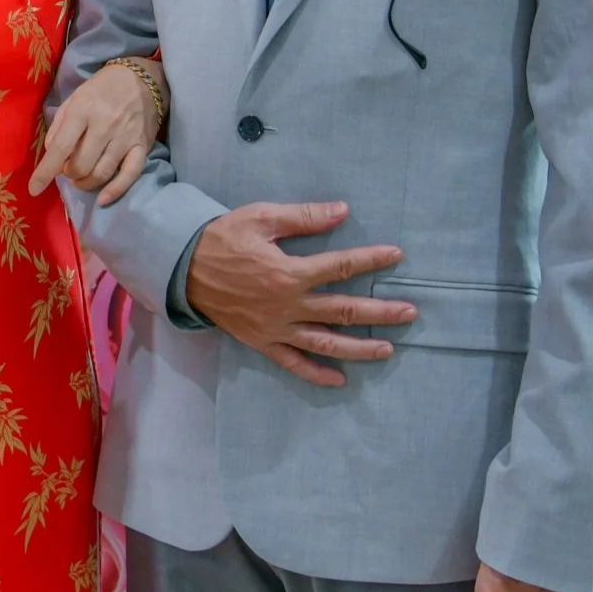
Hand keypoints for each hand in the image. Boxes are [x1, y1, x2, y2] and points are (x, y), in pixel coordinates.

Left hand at [30, 60, 160, 203]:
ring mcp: (125, 137)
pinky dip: (115, 190)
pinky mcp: (143, 146)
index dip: (45, 171)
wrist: (142, 78)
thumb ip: (59, 126)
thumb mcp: (74, 99)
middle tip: (69, 169)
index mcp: (83, 110)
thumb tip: (52, 155)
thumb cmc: (102, 89)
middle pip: (81, 165)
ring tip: (81, 178)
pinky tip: (103, 198)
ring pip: (102, 173)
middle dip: (69, 174)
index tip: (34, 189)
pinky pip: (130, 174)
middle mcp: (105, 125)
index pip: (61, 147)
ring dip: (86, 182)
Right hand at [181, 200, 415, 385]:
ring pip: (325, 343)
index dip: (371, 259)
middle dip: (380, 312)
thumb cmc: (222, 238)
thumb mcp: (261, 218)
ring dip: (359, 348)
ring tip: (388, 348)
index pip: (342, 266)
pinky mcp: (262, 342)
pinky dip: (316, 374)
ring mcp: (276, 328)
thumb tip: (342, 211)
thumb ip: (303, 217)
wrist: (181, 268)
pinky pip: (293, 363)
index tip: (396, 255)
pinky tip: (340, 380)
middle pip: (343, 311)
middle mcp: (287, 305)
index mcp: (289, 272)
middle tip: (410, 313)